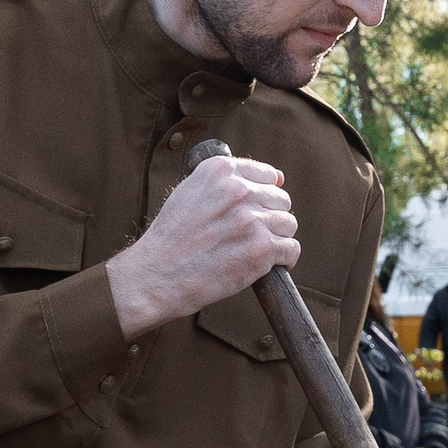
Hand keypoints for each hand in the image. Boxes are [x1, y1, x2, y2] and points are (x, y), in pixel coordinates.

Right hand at [105, 155, 296, 336]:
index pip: (267, 175)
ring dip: (277, 239)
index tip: (257, 210)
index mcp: (220, 171)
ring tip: (256, 251)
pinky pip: (291, 249)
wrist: (156, 275)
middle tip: (251, 236)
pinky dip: (284, 260)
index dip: (265, 195)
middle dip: (270, 218)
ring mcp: (252, 220)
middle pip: (280, 200)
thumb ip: (224, 183)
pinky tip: (270, 265)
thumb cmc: (171, 239)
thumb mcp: (188, 192)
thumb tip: (274, 177)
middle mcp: (238, 190)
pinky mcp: (261, 249)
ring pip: (288, 224)